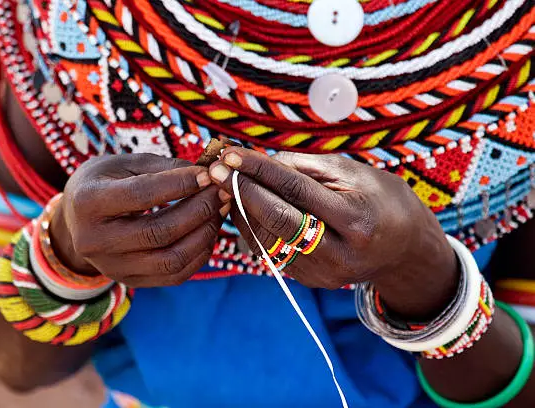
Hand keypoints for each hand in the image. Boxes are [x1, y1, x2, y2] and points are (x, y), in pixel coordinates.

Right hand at [50, 154, 230, 287]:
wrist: (76, 220)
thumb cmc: (104, 183)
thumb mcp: (125, 164)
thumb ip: (163, 167)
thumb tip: (207, 172)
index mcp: (88, 202)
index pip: (141, 195)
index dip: (179, 184)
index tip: (208, 173)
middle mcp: (95, 241)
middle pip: (159, 232)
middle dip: (199, 210)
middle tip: (222, 191)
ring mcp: (112, 267)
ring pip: (170, 260)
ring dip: (204, 234)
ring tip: (219, 210)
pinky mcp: (130, 281)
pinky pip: (174, 275)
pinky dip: (199, 254)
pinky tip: (208, 231)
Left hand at [209, 147, 458, 319]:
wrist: (403, 248)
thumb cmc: (380, 199)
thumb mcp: (354, 172)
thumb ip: (306, 167)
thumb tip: (260, 163)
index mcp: (356, 222)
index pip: (296, 190)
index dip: (259, 170)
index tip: (231, 153)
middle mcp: (339, 254)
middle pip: (276, 220)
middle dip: (241, 191)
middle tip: (216, 169)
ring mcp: (323, 273)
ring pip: (266, 240)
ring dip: (241, 210)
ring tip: (226, 184)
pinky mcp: (310, 281)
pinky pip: (271, 252)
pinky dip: (253, 227)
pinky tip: (243, 206)